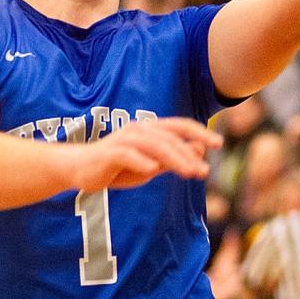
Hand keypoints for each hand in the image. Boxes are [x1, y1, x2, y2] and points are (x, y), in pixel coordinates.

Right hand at [73, 116, 221, 191]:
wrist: (81, 169)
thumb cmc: (118, 166)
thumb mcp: (150, 165)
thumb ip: (172, 158)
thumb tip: (199, 150)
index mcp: (150, 130)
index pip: (179, 127)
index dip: (199, 132)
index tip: (218, 143)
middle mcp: (138, 130)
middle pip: (169, 138)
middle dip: (188, 154)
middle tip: (204, 172)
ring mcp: (123, 140)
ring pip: (153, 146)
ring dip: (174, 159)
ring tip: (189, 172)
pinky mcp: (109, 153)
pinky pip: (128, 155)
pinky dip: (141, 161)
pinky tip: (153, 169)